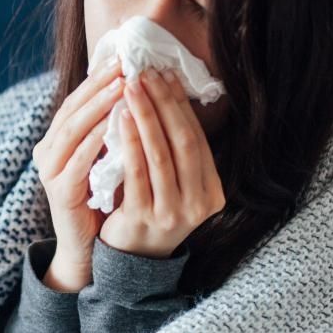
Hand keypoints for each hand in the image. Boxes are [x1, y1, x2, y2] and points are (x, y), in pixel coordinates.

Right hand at [31, 56, 122, 290]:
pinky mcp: (59, 192)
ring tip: (122, 87)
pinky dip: (94, 141)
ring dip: (98, 106)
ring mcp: (50, 172)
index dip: (99, 79)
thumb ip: (112, 130)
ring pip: (72, 130)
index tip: (124, 58)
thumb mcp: (107, 158)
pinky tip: (113, 126)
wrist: (87, 248)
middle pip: (72, 109)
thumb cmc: (103, 200)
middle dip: (99, 85)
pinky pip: (77, 161)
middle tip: (124, 65)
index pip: (77, 100)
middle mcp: (47, 151)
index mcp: (57, 140)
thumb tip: (138, 90)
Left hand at [98, 68, 225, 258]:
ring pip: (162, 155)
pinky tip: (120, 118)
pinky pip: (137, 172)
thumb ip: (175, 151)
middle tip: (147, 73)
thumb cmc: (150, 209)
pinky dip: (130, 142)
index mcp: (212, 193)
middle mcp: (198, 205)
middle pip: (184, 143)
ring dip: (147, 116)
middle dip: (165, 104)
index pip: (198, 139)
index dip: (181, 105)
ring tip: (132, 87)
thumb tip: (166, 92)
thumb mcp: (174, 184)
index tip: (165, 75)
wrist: (129, 260)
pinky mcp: (144, 218)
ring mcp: (173, 214)